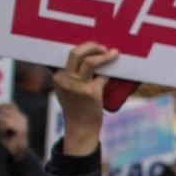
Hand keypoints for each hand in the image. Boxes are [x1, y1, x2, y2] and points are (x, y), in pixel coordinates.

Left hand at [0, 102, 29, 160]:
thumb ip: (1, 117)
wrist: (16, 151)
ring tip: (2, 131)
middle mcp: (22, 118)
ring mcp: (23, 123)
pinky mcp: (21, 129)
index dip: (0, 104)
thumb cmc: (8, 139)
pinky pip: (6, 124)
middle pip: (5, 110)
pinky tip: (4, 132)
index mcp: (19, 116)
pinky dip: (2, 128)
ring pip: (4, 118)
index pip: (10, 104)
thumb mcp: (3, 125)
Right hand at [54, 42, 120, 157]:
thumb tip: (90, 58)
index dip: (84, 49)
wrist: (81, 128)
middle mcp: (65, 80)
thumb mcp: (68, 91)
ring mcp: (77, 86)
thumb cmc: (77, 108)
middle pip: (76, 53)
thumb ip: (73, 77)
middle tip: (102, 47)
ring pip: (90, 62)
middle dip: (91, 46)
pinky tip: (116, 72)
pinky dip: (110, 73)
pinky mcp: (91, 92)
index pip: (70, 56)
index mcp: (58, 78)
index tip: (94, 47)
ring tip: (113, 53)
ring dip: (104, 55)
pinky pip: (104, 76)